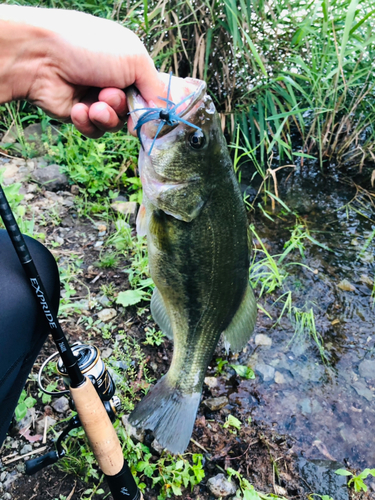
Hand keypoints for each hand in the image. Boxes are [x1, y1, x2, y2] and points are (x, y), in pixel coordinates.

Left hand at [0, 5, 165, 137]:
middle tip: (111, 97)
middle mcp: (115, 83)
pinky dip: (88, 122)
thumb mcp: (135, 59)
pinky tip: (78, 108)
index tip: (154, 114)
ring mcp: (97, 100)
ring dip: (107, 116)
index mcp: (130, 65)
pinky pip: (95, 131)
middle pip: (135, 113)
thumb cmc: (90, 47)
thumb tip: (162, 117)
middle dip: (125, 109)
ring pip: (116, 125)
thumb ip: (156, 89)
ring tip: (94, 103)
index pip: (151, 94)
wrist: (41, 56)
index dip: (153, 106)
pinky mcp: (80, 116)